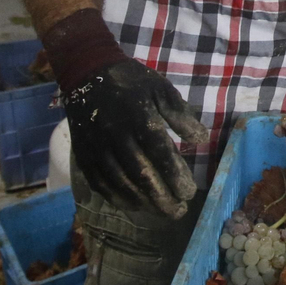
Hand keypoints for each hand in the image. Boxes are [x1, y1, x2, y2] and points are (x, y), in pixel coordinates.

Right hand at [44, 9, 210, 216]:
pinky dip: (118, 198)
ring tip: (161, 211)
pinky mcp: (84, 155)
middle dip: (161, 197)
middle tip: (178, 211)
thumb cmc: (131, 82)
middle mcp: (116, 136)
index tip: (189, 193)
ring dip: (142, 202)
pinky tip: (134, 205)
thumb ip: (180, 114)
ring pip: (120, 183)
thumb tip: (201, 140)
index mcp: (139, 118)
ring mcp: (97, 148)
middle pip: (141, 175)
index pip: (160, 154)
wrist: (87, 73)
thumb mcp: (160, 89)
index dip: (175, 177)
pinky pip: (100, 183)